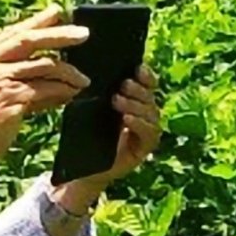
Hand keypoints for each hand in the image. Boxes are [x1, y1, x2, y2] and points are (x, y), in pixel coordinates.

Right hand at [0, 5, 91, 173]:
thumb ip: (11, 78)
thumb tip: (50, 74)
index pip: (11, 33)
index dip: (36, 21)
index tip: (57, 11)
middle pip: (28, 40)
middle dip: (59, 34)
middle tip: (84, 34)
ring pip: (43, 66)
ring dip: (68, 72)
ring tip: (84, 79)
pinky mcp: (11, 100)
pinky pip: (45, 90)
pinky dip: (62, 92)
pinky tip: (72, 95)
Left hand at [51, 65, 162, 209]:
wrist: (84, 168)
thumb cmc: (86, 135)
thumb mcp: (91, 110)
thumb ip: (100, 93)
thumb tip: (95, 70)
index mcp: (133, 100)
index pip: (146, 83)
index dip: (145, 75)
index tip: (137, 67)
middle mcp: (144, 113)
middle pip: (150, 95)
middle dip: (138, 89)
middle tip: (123, 85)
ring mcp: (147, 130)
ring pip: (151, 112)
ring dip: (136, 105)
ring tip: (117, 101)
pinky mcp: (146, 147)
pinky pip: (150, 133)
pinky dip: (140, 124)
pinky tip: (127, 119)